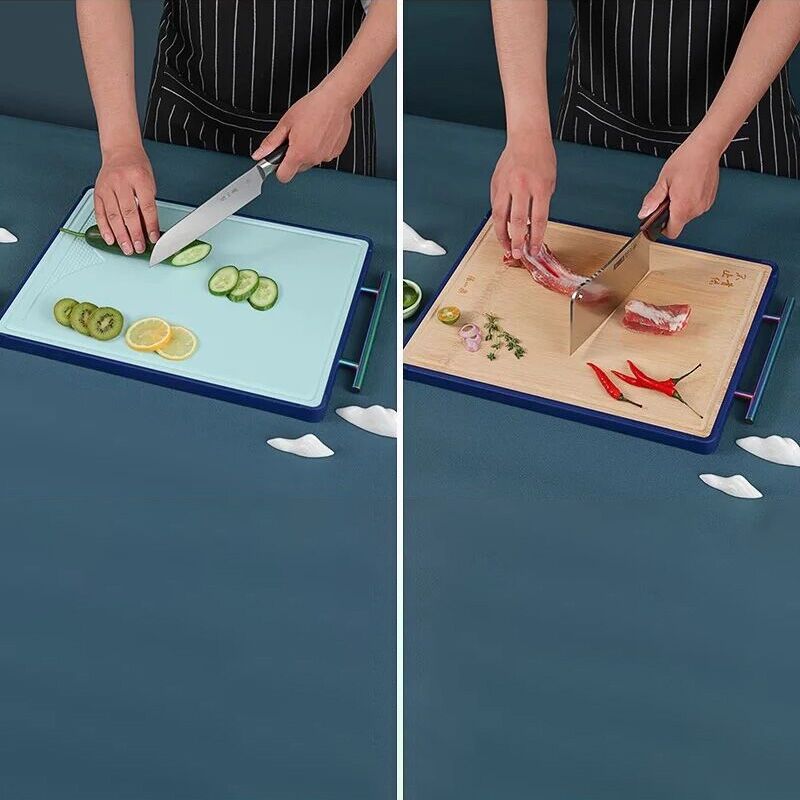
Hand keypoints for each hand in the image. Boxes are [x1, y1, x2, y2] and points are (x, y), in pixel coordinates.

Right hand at [94, 145, 158, 254]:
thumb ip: (148, 204)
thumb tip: (149, 229)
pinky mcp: (97, 192)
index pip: (147, 207)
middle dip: (134, 234)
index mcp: (139, 178)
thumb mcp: (149, 182)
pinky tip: (110, 239)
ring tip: (126, 248)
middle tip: (138, 248)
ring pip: (113, 215)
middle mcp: (121, 182)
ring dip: (120, 235)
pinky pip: (100, 213)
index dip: (150, 226)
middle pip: (128, 213)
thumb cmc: (137, 168)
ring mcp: (107, 187)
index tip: (153, 239)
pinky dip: (105, 228)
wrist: (120, 151)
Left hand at [252, 85, 352, 182]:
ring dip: (307, 152)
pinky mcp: (335, 152)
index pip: (284, 177)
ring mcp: (326, 157)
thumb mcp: (286, 123)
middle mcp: (313, 159)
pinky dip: (320, 148)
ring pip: (310, 162)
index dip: (278, 169)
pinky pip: (323, 155)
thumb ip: (271, 142)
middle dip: (294, 157)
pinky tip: (320, 133)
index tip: (278, 159)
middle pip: (297, 168)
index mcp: (299, 153)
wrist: (336, 99)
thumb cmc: (313, 107)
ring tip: (309, 132)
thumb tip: (259, 154)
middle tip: (295, 138)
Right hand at [490, 133, 556, 257]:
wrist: (527, 137)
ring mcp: (506, 185)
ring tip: (505, 246)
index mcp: (539, 186)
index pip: (537, 219)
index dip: (535, 238)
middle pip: (516, 220)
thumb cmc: (541, 158)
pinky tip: (501, 228)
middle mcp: (521, 186)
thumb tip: (531, 226)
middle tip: (516, 254)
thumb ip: (541, 203)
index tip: (533, 250)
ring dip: (501, 234)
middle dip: (516, 241)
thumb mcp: (549, 182)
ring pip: (500, 216)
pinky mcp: (495, 184)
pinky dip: (498, 220)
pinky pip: (495, 206)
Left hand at [638, 135, 720, 238]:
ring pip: (687, 215)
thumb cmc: (686, 160)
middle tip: (667, 196)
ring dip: (680, 207)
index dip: (662, 228)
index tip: (657, 220)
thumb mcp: (663, 180)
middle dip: (670, 213)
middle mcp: (696, 209)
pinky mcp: (710, 199)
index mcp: (683, 207)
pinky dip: (689, 201)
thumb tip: (643, 214)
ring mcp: (705, 205)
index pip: (672, 232)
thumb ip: (652, 200)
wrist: (706, 147)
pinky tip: (687, 187)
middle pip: (678, 223)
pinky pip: (695, 207)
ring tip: (678, 189)